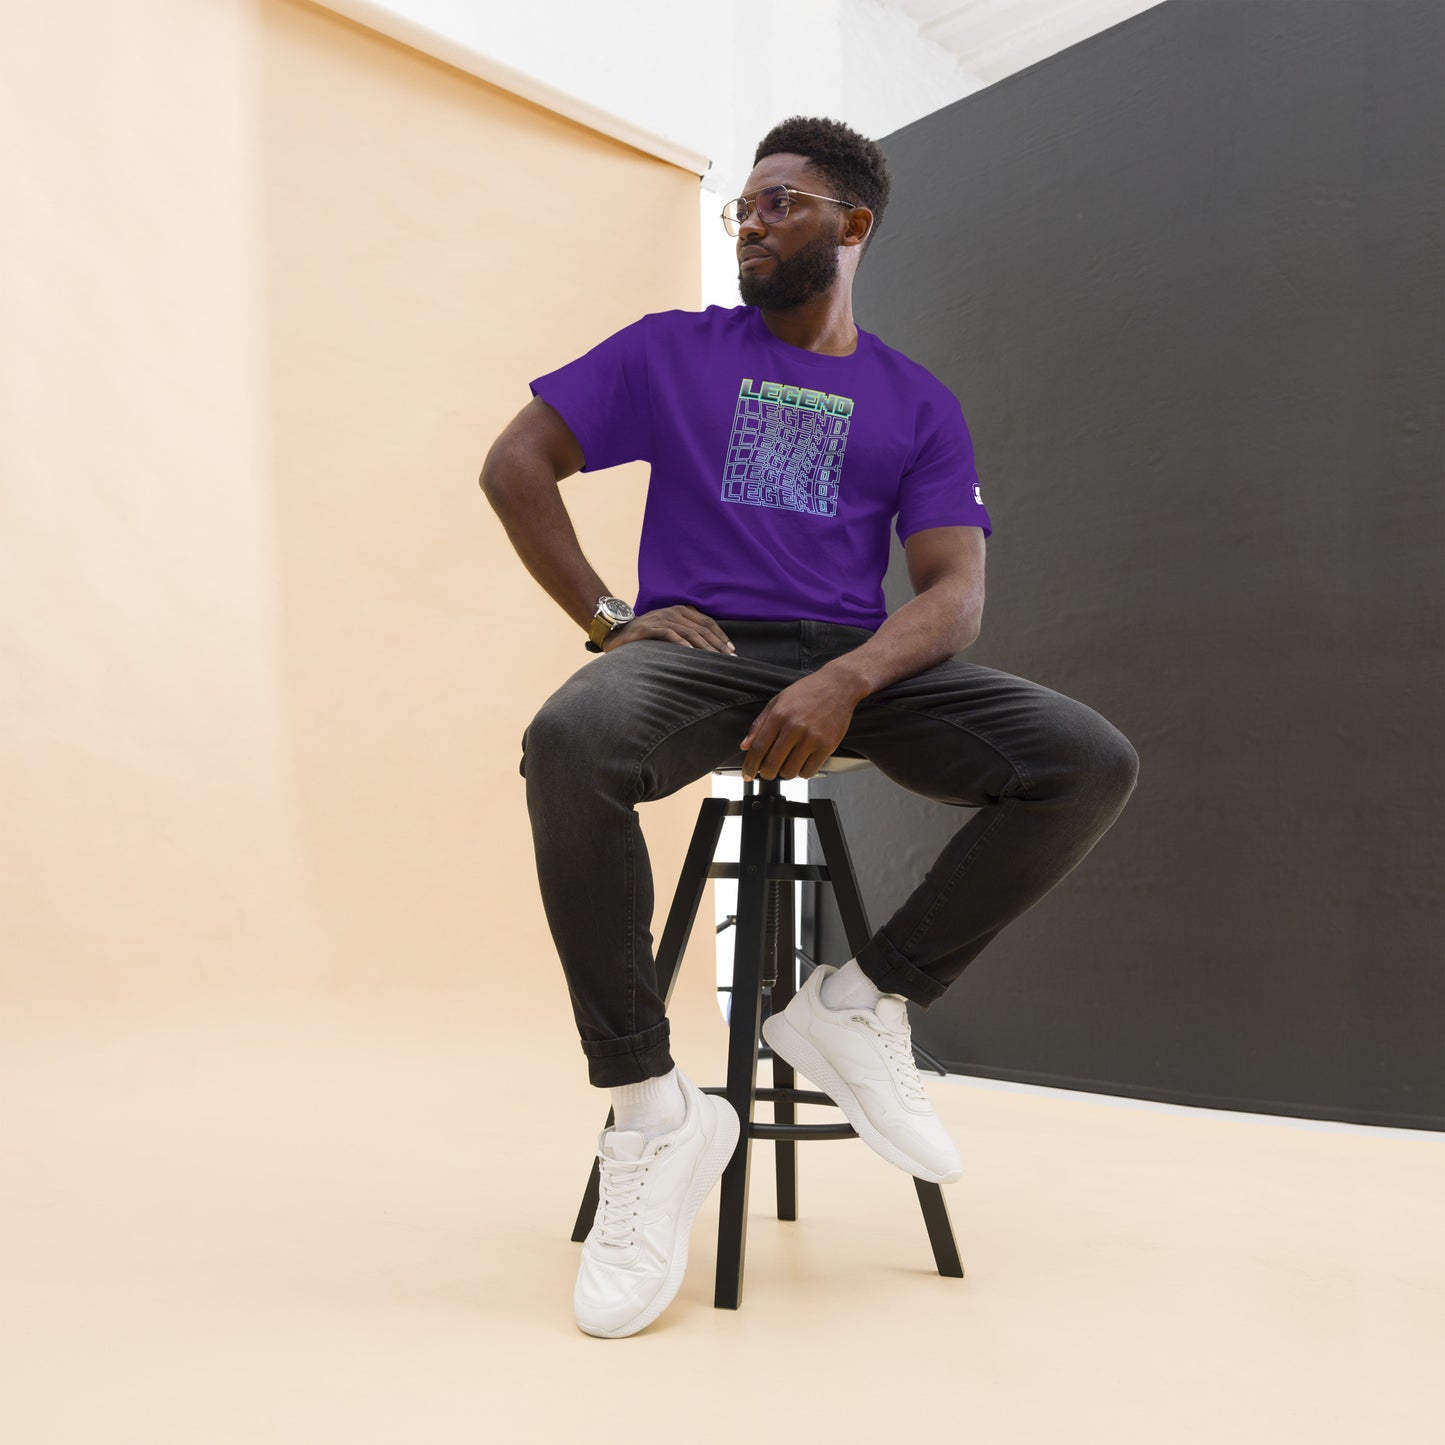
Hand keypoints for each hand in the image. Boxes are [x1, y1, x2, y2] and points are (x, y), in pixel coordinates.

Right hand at [602, 605, 734, 653]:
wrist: (617, 632)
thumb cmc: (646, 635)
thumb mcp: (669, 629)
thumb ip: (686, 632)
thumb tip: (710, 649)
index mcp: (680, 610)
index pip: (707, 622)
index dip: (721, 636)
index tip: (731, 650)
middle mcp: (673, 612)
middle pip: (701, 628)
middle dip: (717, 644)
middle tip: (728, 659)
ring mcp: (661, 619)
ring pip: (689, 632)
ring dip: (704, 647)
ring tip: (715, 659)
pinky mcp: (649, 628)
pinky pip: (670, 635)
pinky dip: (682, 644)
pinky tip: (691, 653)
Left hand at [739, 671, 860, 780]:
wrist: (838, 686)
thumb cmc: (808, 691)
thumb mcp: (777, 701)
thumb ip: (759, 724)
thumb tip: (745, 746)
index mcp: (779, 715)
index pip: (758, 748)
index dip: (750, 766)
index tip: (748, 774)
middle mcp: (794, 728)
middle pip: (772, 764)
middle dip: (766, 773)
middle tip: (767, 772)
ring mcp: (812, 738)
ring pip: (790, 771)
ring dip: (785, 773)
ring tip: (786, 764)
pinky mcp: (826, 746)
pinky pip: (809, 771)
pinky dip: (802, 772)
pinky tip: (801, 763)